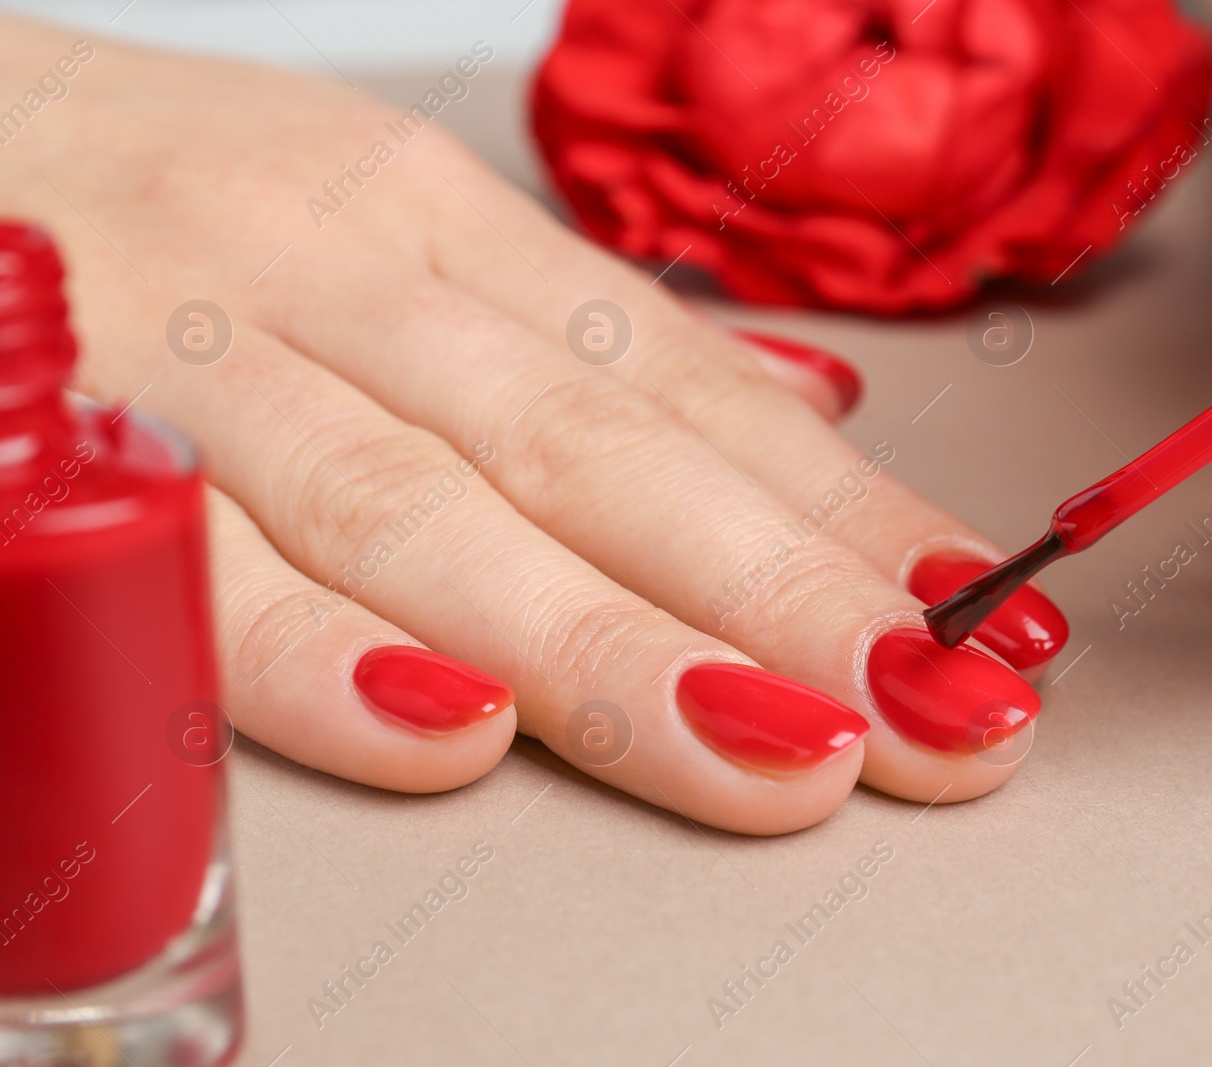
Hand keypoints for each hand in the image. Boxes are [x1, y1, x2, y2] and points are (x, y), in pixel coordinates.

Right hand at [0, 19, 1067, 830]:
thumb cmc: (128, 199)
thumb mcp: (365, 224)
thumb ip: (558, 338)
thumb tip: (785, 414)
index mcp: (432, 226)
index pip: (684, 389)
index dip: (845, 509)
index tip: (977, 614)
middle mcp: (341, 271)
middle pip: (605, 462)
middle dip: (791, 603)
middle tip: (946, 715)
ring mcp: (197, 344)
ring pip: (441, 514)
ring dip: (618, 649)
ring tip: (784, 755)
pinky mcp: (52, 430)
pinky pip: (195, 560)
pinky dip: (318, 659)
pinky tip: (452, 737)